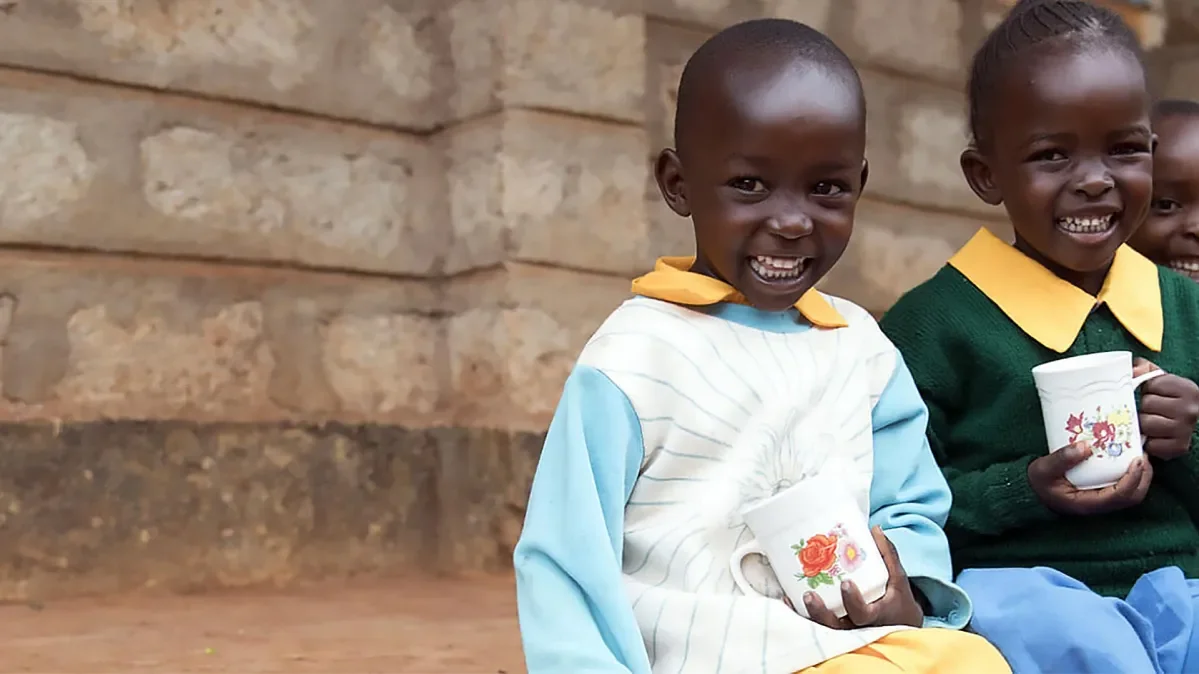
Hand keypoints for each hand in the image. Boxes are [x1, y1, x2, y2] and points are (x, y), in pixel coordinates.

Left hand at [796, 527, 922, 628]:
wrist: (898, 623)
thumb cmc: (896, 600)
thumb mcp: (898, 579)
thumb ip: (888, 555)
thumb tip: (875, 529)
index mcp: (875, 614)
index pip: (862, 613)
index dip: (852, 601)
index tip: (846, 583)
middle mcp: (857, 626)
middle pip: (836, 626)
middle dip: (821, 612)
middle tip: (810, 594)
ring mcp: (844, 630)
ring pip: (823, 628)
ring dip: (808, 613)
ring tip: (798, 596)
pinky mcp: (834, 628)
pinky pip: (814, 625)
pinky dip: (800, 613)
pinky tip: (789, 598)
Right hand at [1028, 441, 1152, 514]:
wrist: (1031, 492)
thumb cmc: (1038, 482)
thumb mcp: (1044, 469)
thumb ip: (1063, 458)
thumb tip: (1086, 446)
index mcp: (1087, 503)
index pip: (1120, 496)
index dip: (1133, 479)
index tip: (1138, 460)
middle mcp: (1098, 505)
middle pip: (1132, 497)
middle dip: (1143, 477)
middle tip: (1143, 456)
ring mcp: (1100, 500)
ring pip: (1131, 494)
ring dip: (1140, 477)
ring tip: (1138, 456)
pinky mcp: (1099, 493)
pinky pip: (1122, 488)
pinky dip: (1130, 475)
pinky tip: (1126, 460)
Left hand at [1135, 358, 1198, 460]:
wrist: (1191, 424)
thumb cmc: (1171, 402)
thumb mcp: (1163, 382)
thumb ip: (1146, 370)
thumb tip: (1133, 369)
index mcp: (1188, 389)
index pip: (1151, 385)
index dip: (1148, 390)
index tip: (1156, 394)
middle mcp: (1190, 409)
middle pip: (1147, 404)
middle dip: (1145, 407)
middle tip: (1153, 411)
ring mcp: (1185, 429)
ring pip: (1146, 424)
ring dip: (1145, 424)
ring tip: (1154, 422)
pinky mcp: (1180, 447)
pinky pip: (1150, 444)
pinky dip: (1149, 442)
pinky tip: (1157, 436)